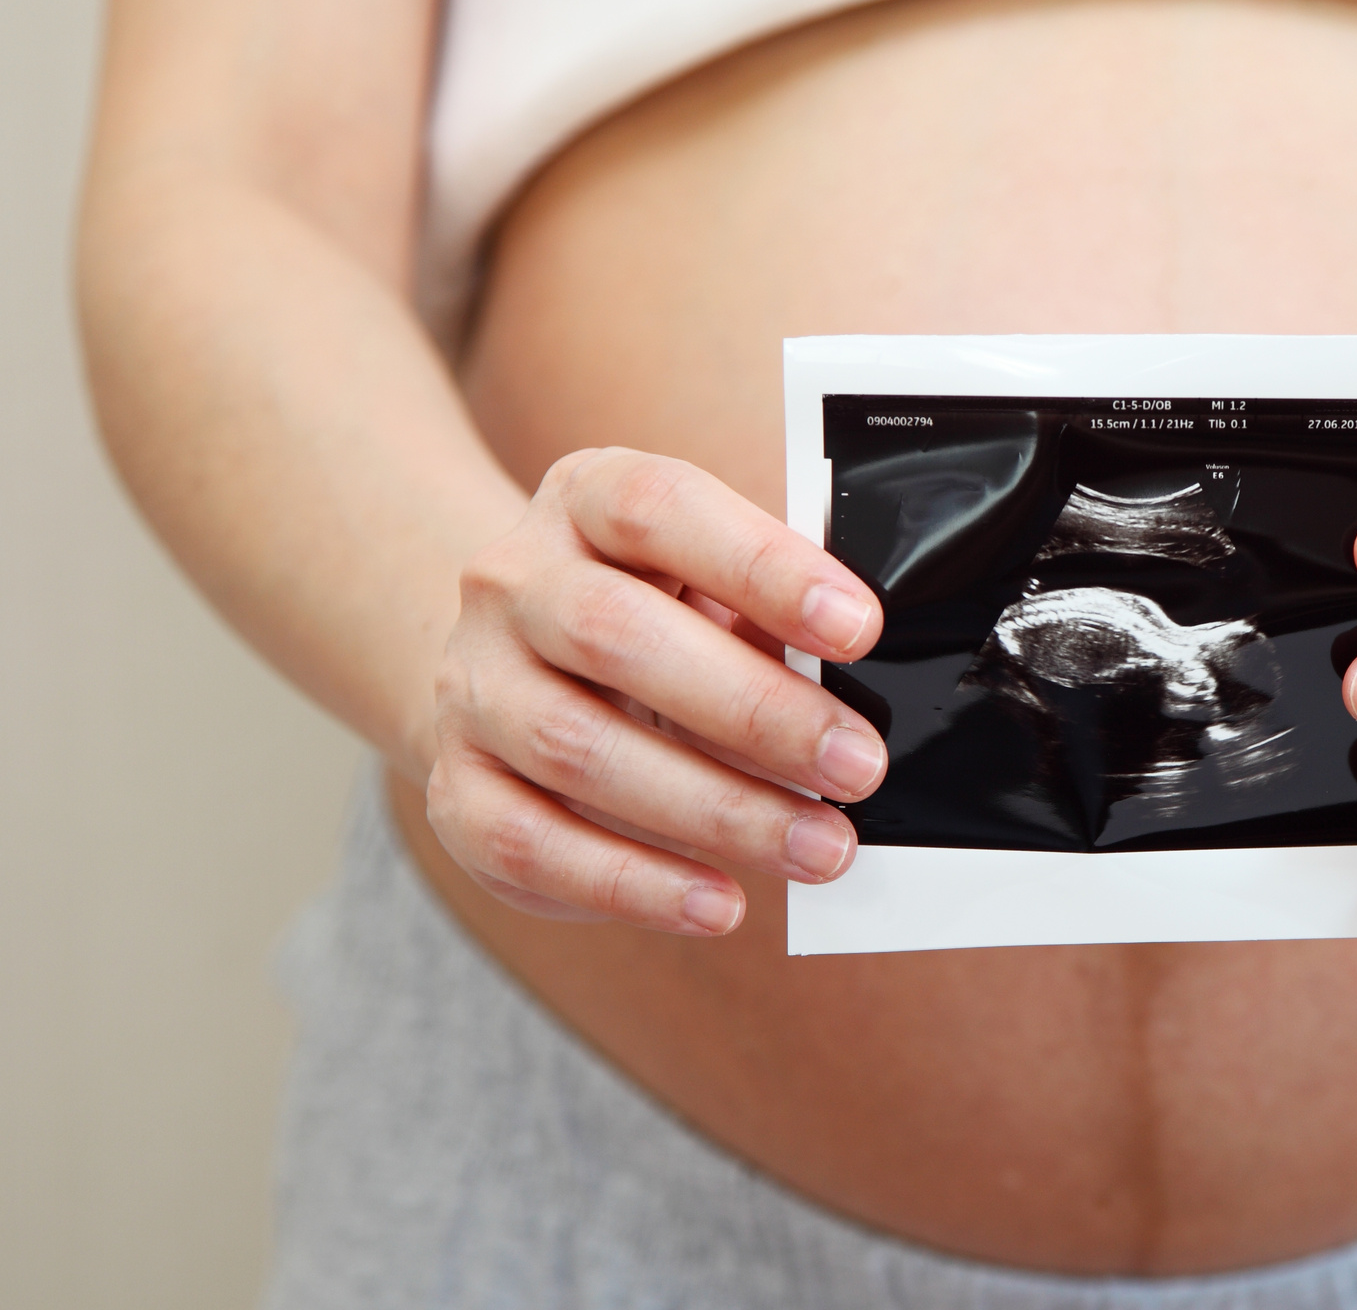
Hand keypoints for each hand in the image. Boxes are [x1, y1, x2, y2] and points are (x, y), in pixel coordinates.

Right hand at [425, 448, 886, 935]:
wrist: (515, 659)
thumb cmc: (654, 613)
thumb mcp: (711, 577)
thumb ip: (772, 610)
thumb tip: (854, 687)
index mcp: (585, 498)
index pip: (660, 510)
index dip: (761, 566)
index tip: (857, 629)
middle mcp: (511, 584)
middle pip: (615, 635)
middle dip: (753, 710)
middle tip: (856, 765)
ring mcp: (471, 687)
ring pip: (577, 748)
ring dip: (715, 809)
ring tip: (817, 847)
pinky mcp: (456, 789)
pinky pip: (530, 844)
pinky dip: (633, 883)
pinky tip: (719, 901)